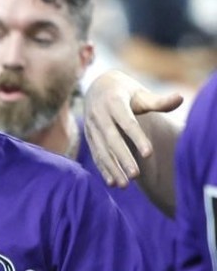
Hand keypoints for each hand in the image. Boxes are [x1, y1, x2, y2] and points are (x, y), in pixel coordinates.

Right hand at [84, 70, 182, 186]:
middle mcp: (99, 115)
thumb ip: (158, 100)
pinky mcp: (89, 136)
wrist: (97, 86)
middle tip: (136, 175)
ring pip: (101, 150)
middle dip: (123, 158)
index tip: (149, 153)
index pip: (127, 123)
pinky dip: (103, 168)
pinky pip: (96, 154)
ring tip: (124, 185)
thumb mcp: (140, 92)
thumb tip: (180, 98)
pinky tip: (112, 182)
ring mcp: (91, 127)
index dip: (137, 138)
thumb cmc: (125, 91)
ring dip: (112, 168)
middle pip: (112, 139)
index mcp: (114, 102)